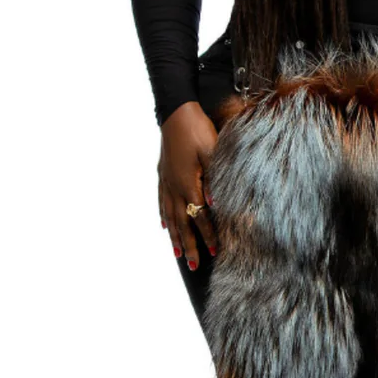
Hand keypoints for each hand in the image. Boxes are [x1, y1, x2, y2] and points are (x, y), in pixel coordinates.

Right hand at [157, 101, 219, 270]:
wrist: (175, 111)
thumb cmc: (197, 130)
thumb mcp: (212, 151)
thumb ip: (214, 177)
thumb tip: (214, 204)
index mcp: (188, 183)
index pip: (199, 217)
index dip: (208, 235)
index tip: (215, 252)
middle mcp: (174, 187)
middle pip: (182, 224)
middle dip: (190, 246)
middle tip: (194, 266)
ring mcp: (166, 182)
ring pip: (170, 216)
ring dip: (175, 237)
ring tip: (179, 254)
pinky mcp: (163, 175)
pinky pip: (161, 202)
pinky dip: (164, 217)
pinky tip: (164, 226)